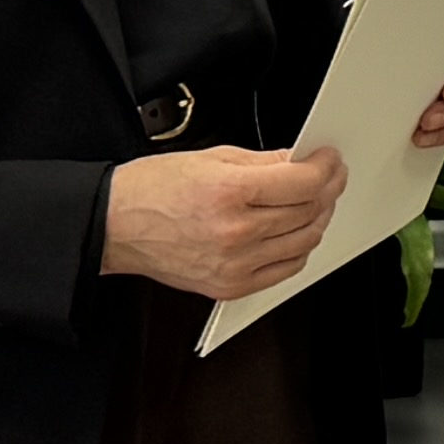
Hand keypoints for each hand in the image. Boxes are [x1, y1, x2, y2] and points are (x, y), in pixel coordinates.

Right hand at [102, 144, 346, 298]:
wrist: (114, 226)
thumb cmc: (152, 190)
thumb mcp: (210, 158)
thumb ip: (262, 161)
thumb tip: (298, 161)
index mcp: (228, 193)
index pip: (303, 183)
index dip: (326, 168)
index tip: (329, 159)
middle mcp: (235, 232)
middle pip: (308, 211)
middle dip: (328, 189)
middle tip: (329, 176)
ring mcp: (234, 264)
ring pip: (304, 241)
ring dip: (318, 218)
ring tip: (315, 202)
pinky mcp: (231, 286)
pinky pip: (286, 269)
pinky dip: (299, 248)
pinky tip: (296, 232)